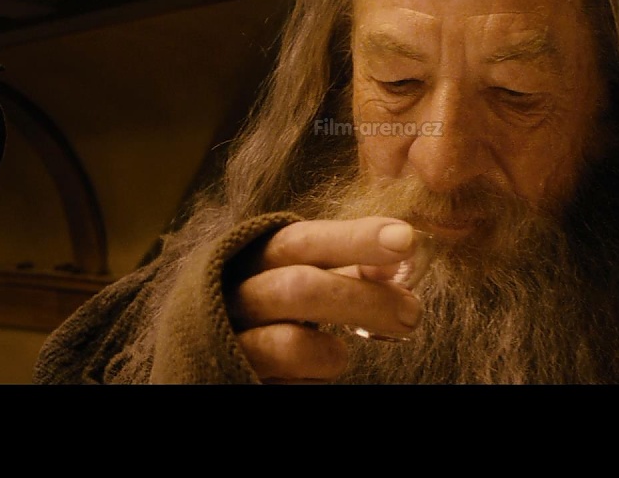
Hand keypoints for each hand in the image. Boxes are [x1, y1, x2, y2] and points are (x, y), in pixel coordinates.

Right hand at [224, 217, 424, 383]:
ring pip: (292, 344)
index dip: (355, 238)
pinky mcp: (234, 373)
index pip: (303, 240)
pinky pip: (287, 380)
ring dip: (334, 353)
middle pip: (301, 287)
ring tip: (341, 356)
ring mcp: (229, 340)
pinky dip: (313, 378)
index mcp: (253, 257)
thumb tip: (399, 260)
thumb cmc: (268, 314)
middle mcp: (234, 294)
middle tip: (412, 313)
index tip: (405, 240)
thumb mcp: (301, 282)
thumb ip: (345, 270)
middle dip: (365, 300)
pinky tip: (311, 373)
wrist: (206, 358)